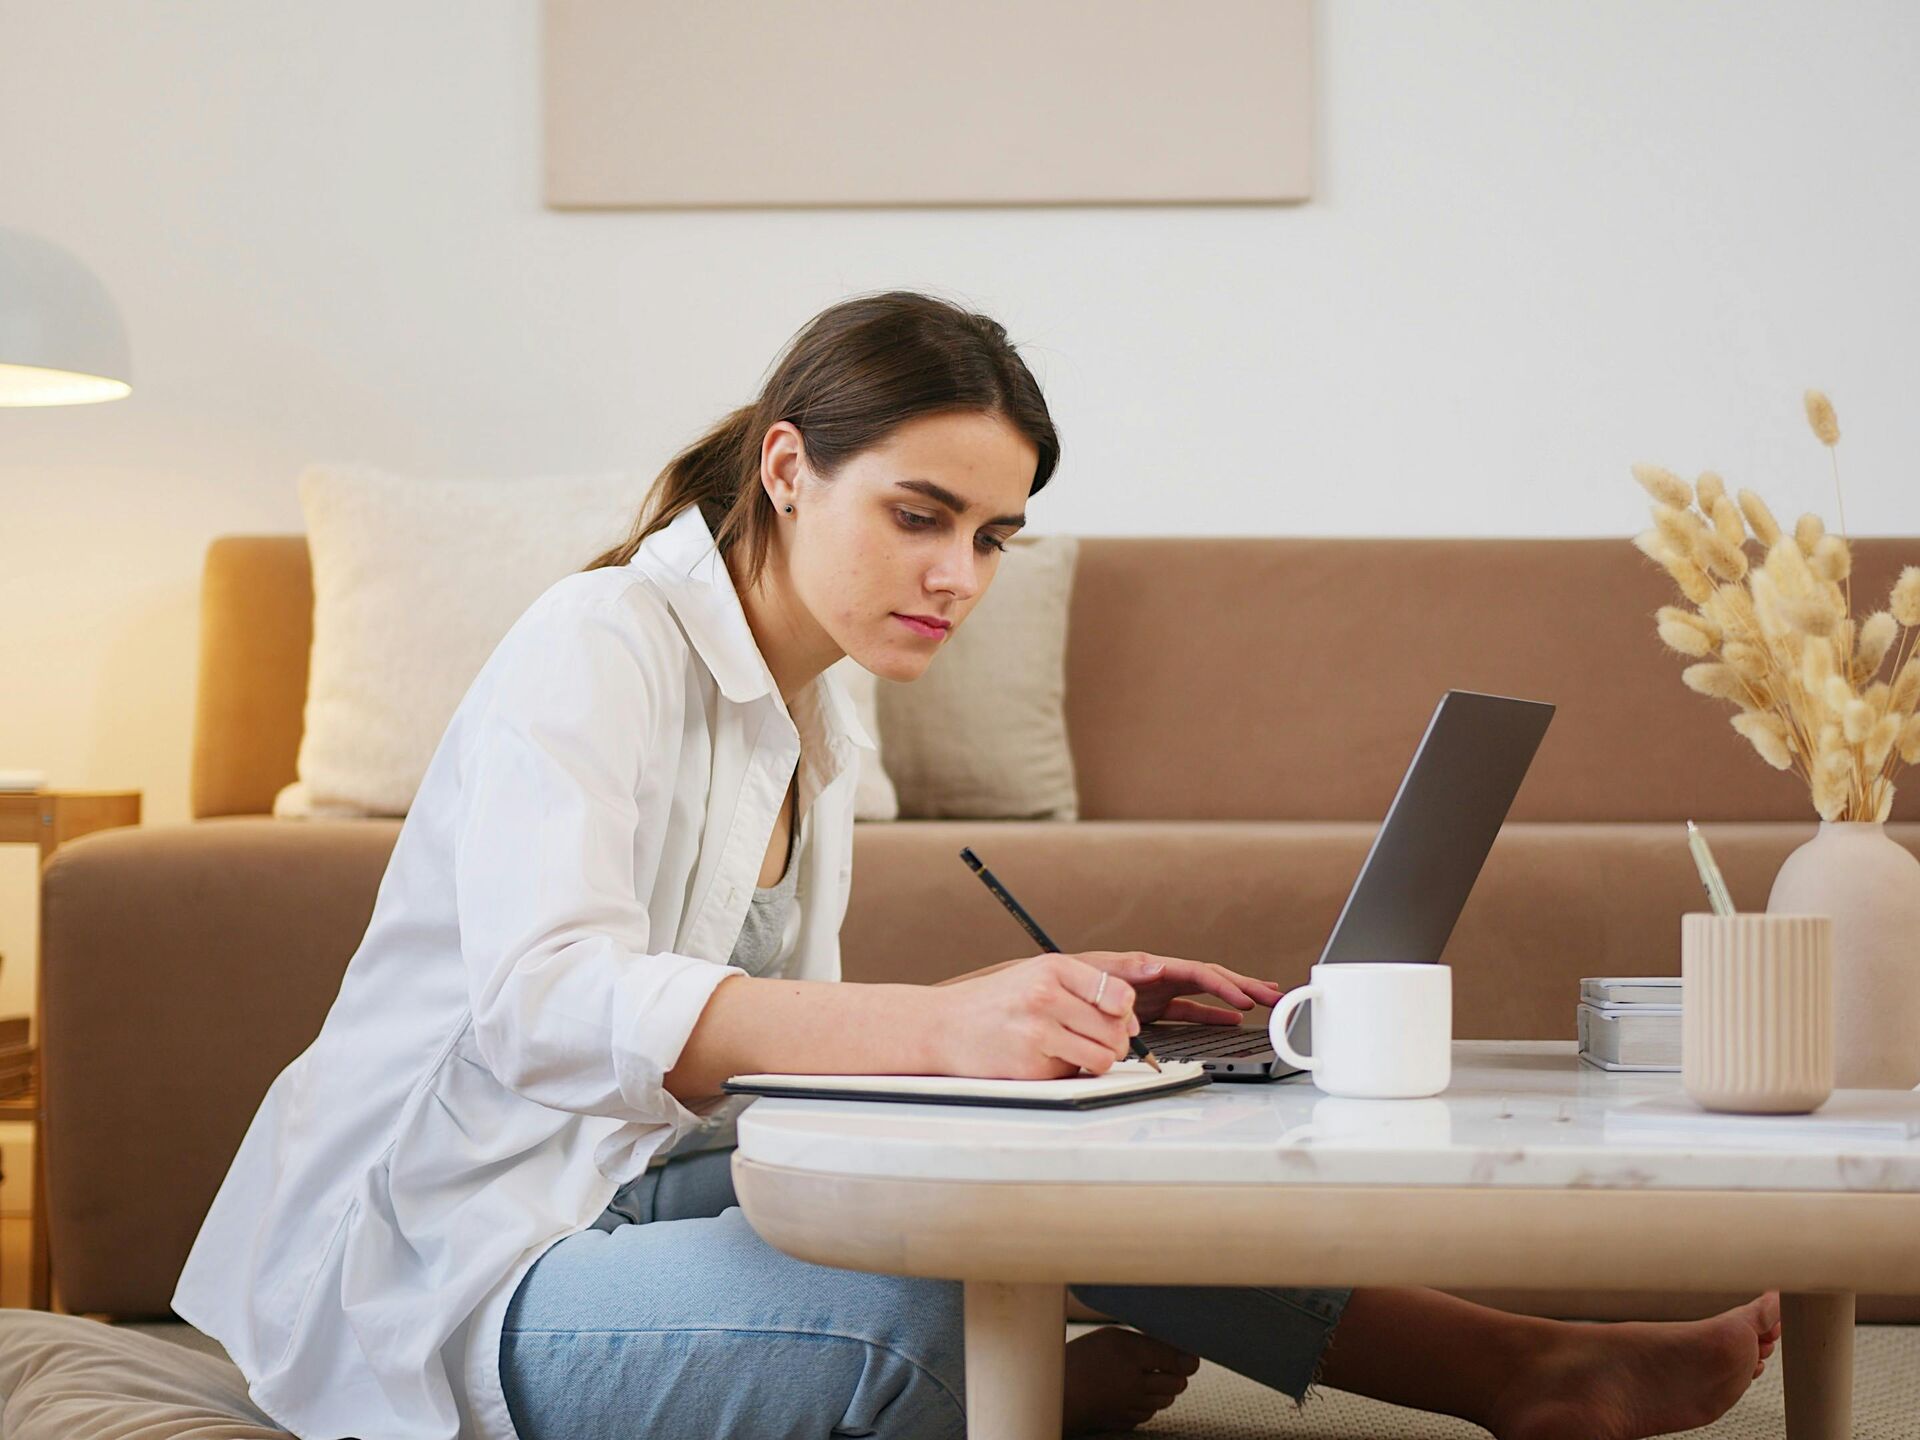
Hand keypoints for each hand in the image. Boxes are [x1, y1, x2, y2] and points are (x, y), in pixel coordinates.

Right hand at [927, 953, 1141, 1078]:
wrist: (943, 1026)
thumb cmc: (994, 1001)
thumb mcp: (1036, 974)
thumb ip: (1084, 988)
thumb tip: (1130, 1021)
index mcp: (1052, 968)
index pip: (1119, 994)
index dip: (1125, 1012)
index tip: (1117, 1017)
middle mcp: (1045, 997)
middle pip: (1116, 1029)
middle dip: (1115, 1040)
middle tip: (1094, 1039)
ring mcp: (1037, 1033)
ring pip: (1103, 1057)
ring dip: (1097, 1059)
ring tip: (1074, 1049)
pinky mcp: (1031, 1066)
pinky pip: (1074, 1074)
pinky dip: (1067, 1070)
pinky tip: (1044, 1056)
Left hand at [1070, 951, 1281, 1026]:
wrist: (1048, 992)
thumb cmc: (1070, 978)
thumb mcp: (1096, 971)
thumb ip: (1126, 970)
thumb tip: (1156, 966)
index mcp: (1151, 966)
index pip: (1198, 973)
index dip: (1224, 986)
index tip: (1245, 1000)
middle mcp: (1160, 977)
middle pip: (1211, 978)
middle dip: (1244, 985)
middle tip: (1275, 995)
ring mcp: (1159, 993)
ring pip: (1206, 993)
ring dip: (1235, 997)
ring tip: (1266, 1001)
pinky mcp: (1153, 1008)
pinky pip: (1191, 1010)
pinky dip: (1212, 1015)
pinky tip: (1232, 1021)